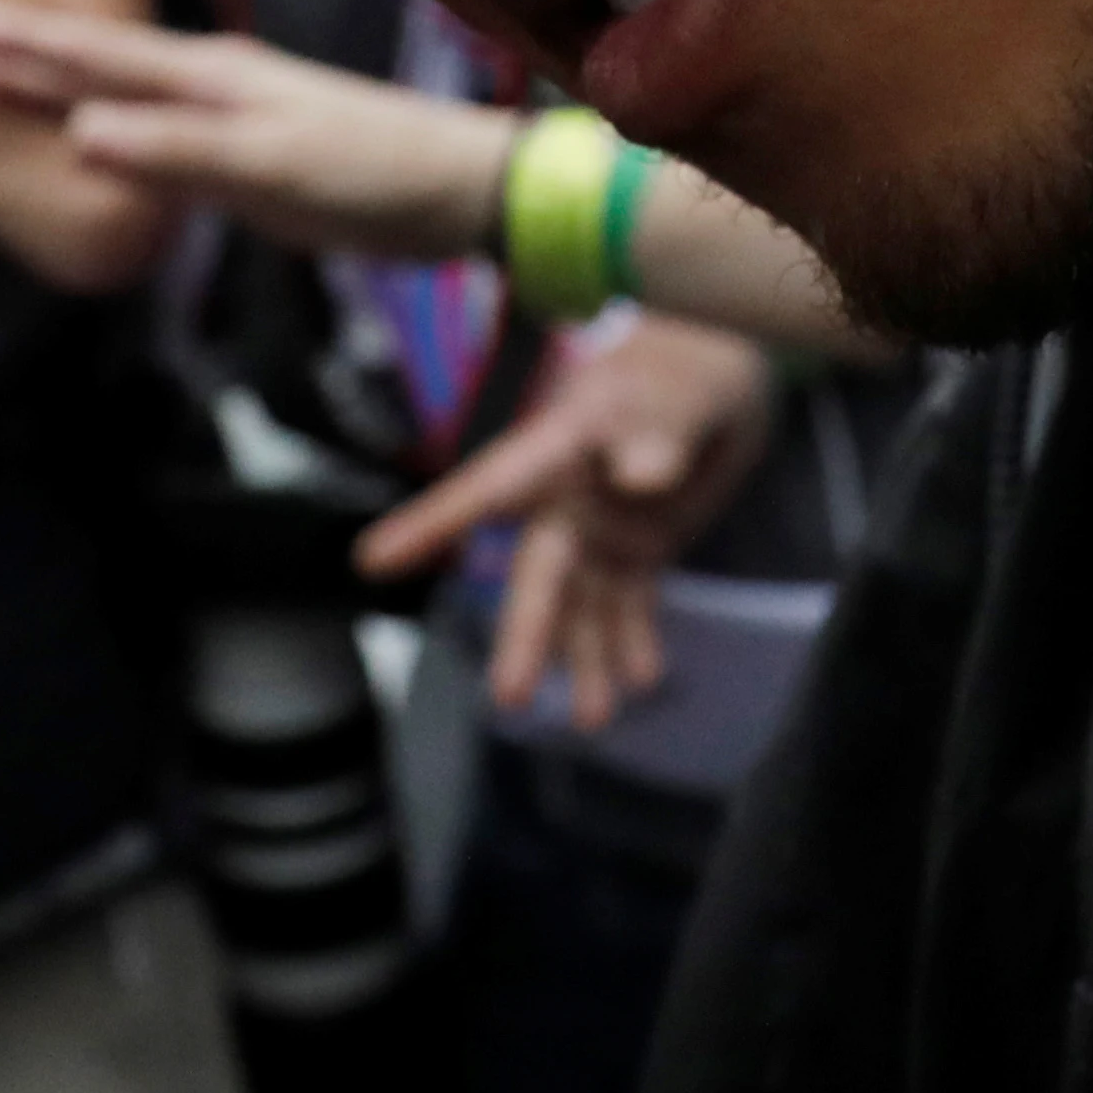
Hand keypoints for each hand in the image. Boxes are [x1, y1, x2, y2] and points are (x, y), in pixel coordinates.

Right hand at [0, 6, 517, 260]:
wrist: (466, 187)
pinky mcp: (255, 152)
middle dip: (21, 58)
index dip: (19, 53)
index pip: (92, 59)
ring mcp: (235, 114)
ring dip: (60, 88)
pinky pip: (157, 131)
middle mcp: (215, 84)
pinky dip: (110, 127)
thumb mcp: (271, 170)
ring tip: (1, 83)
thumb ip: (176, 153)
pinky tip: (105, 138)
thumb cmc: (376, 177)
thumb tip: (76, 135)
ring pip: (124, 94)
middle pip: (97, 67)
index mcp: (209, 81)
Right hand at [357, 313, 774, 727]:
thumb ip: (664, 434)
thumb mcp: (685, 395)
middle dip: (526, 633)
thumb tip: (640, 476)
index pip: (491, 487)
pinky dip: (631, 642)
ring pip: (581, 602)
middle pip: (540, 571)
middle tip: (508, 697)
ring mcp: (598, 527)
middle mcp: (568, 495)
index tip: (372, 562)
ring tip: (591, 719)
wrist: (721, 379)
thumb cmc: (690, 373)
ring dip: (584, 659)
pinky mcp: (634, 548)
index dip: (432, 523)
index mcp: (563, 446)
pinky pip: (625, 604)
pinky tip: (639, 678)